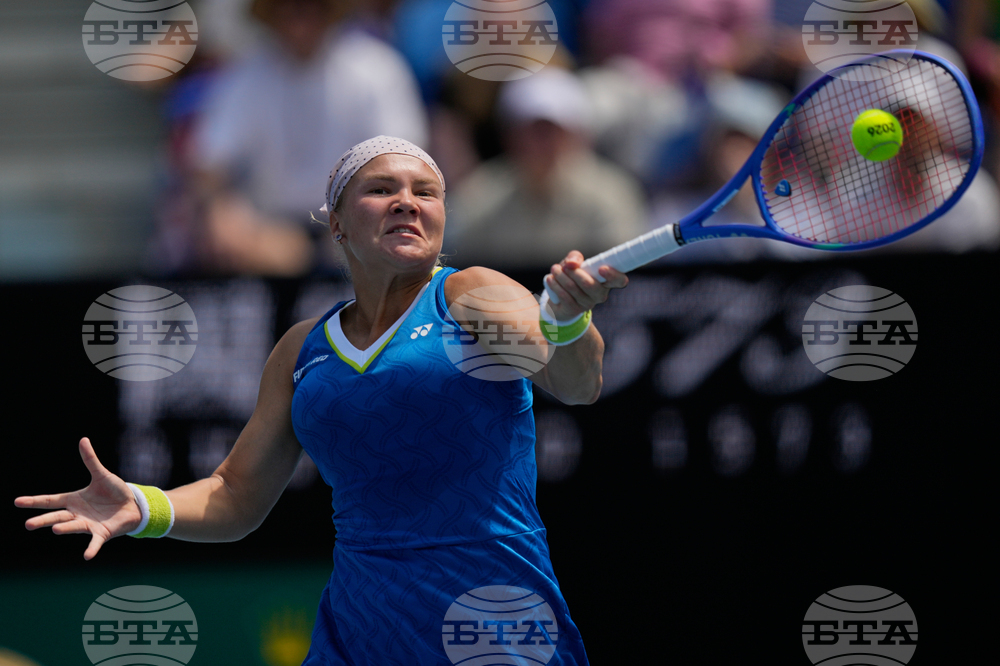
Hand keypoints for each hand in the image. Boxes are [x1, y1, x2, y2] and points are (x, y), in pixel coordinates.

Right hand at [14, 437, 141, 559]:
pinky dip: (91, 548)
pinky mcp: (102, 533)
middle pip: (56, 516)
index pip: (50, 500)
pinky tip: (87, 556)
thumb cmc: (115, 492)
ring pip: (73, 527)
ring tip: (55, 529)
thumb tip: (83, 439)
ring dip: (65, 528)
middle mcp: (77, 514)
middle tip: (28, 524)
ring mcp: (88, 524)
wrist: (133, 505)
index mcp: (74, 500)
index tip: (17, 501)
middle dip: (43, 520)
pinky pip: (95, 542)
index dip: (34, 501)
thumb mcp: (102, 475)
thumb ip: (91, 460)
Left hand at [544, 250, 628, 320]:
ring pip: (573, 288)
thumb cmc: (571, 277)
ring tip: (555, 269)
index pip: (620, 280)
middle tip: (564, 266)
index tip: (602, 268)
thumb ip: (575, 257)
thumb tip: (572, 263)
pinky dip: (555, 285)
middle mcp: (600, 294)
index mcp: (606, 281)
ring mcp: (587, 304)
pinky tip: (550, 279)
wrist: (559, 301)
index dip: (613, 275)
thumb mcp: (574, 263)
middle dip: (574, 272)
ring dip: (561, 276)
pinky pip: (564, 296)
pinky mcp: (574, 310)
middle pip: (590, 285)